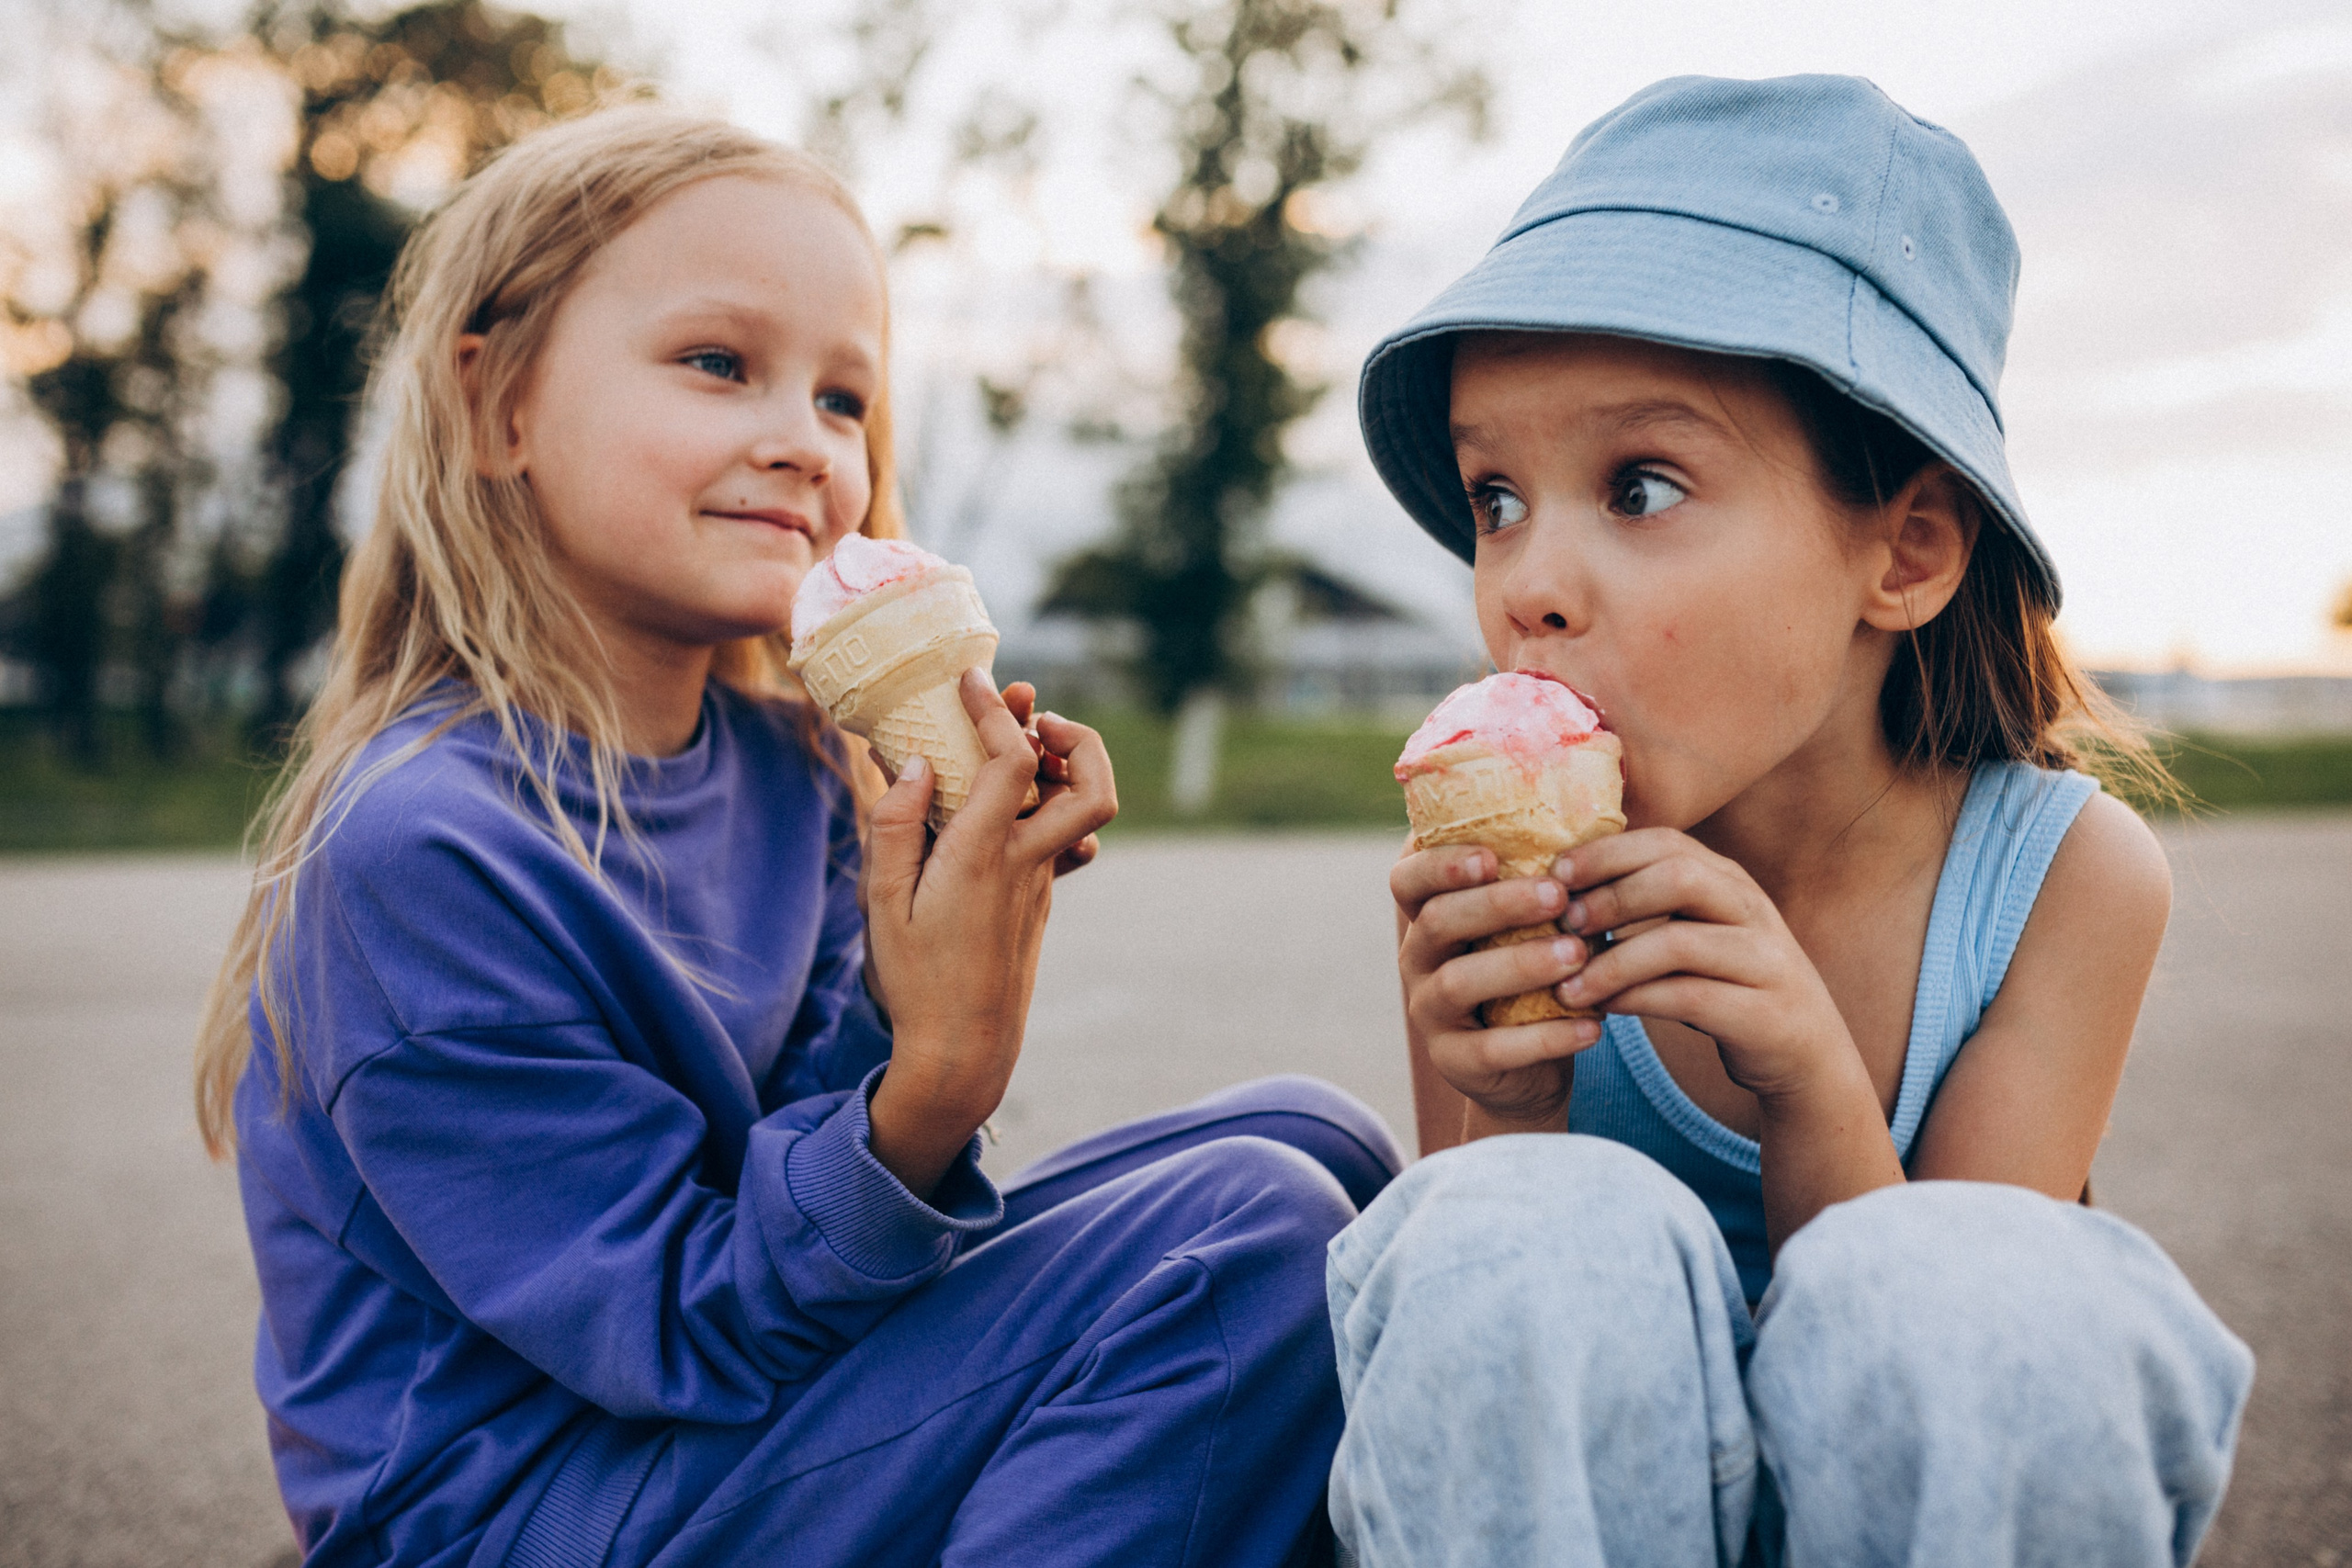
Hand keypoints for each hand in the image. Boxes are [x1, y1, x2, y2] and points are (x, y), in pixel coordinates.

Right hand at [861, 670, 1115, 1198]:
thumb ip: (893, 827)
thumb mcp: (880, 904)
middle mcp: (1025, 864)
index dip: (997, 712)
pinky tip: (1016, 799)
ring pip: (1085, 810)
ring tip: (1026, 743)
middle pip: (1091, 785)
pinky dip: (1051, 803)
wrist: (963, 1051)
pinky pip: (1065, 838)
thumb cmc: (913, 980)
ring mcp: (1042, 883)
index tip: (972, 681)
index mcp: (982, 857)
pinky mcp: (1042, 899)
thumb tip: (916, 763)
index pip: (1013, 762)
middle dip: (1076, 736)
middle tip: (1036, 715)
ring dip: (1068, 765)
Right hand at [1393, 843, 1601, 1126]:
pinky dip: (1546, 1037)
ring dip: (1520, 964)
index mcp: (1430, 913)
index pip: (1408, 877)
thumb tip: (1599, 809)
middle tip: (1558, 896)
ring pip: (1459, 981)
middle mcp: (1418, 958)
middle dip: (1497, 904)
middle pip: (1437, 921)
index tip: (1490, 855)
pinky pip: (1493, 1048)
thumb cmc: (1537, 973)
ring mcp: (1429, 1011)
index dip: (1440, 863)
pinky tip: (1594, 1025)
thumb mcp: (1530, 925)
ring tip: (1578, 955)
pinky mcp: (1455, 1061)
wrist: (1530, 1066)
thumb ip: (1542, 877)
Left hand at [1552, 829, 1852, 1101]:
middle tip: (1564, 925)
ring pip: (1679, 943)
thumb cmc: (1727, 986)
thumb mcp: (1695, 934)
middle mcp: (1752, 911)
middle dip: (1611, 897)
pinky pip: (1689, 998)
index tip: (1556, 874)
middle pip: (1678, 878)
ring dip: (1612, 962)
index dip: (1607, 853)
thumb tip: (1561, 887)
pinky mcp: (1762, 1014)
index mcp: (1730, 881)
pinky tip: (1605, 1009)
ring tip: (1568, 986)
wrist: (1806, 1054)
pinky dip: (1638, 1001)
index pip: (1667, 842)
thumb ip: (1649, 907)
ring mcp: (1763, 961)